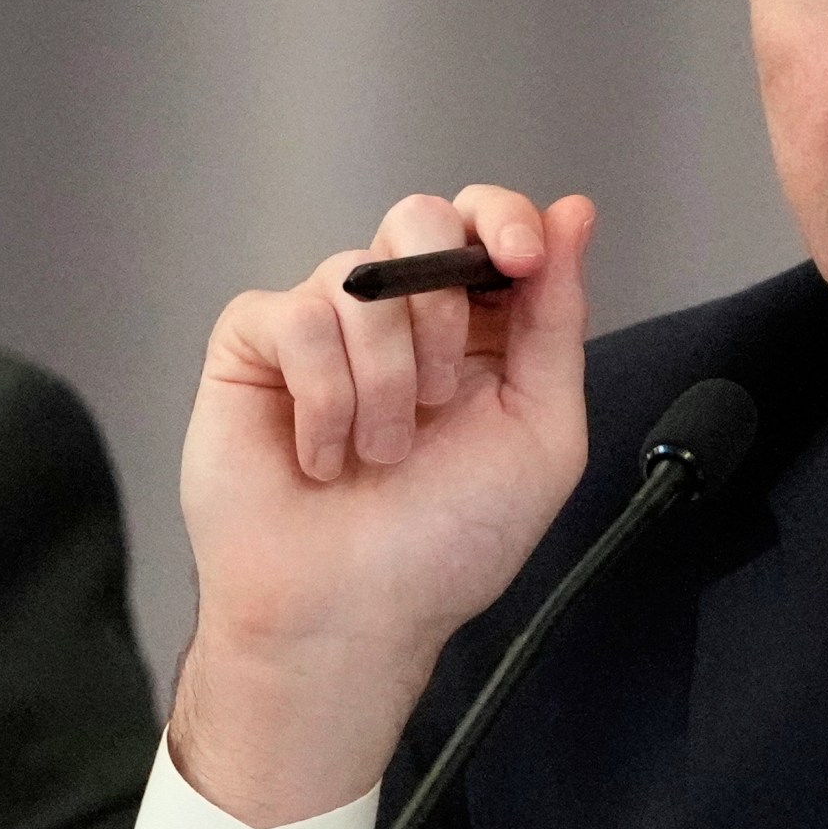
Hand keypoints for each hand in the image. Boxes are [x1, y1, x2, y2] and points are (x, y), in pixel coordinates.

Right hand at [169, 186, 594, 824]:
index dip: (504, 220)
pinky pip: (295, 317)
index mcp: (477, 328)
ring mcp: (323, 326)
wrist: (352, 614)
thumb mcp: (540, 431)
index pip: (488, 223)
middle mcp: (402, 316)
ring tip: (380, 456)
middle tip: (441, 394)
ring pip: (357, 277)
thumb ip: (557, 320)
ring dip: (386, 383)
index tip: (519, 257)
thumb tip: (573, 213)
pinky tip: (322, 457)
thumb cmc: (447, 542)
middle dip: (441, 305)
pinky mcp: (254, 346)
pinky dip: (323, 398)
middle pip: (418, 218)